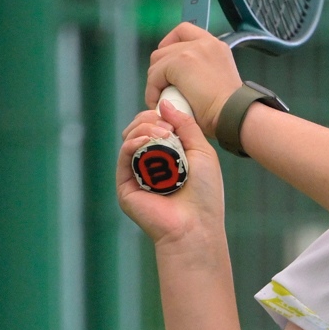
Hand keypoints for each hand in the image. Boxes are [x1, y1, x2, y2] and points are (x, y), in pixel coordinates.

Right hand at [116, 96, 224, 250]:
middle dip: (149, 120)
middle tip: (166, 126)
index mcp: (168, 157)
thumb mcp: (202, 152)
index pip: (154, 127)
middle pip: (138, 130)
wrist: (196, 226)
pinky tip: (146, 141)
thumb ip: (186, 126)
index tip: (170, 116)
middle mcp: (150, 165)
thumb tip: (165, 103)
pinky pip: (123, 156)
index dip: (158, 116)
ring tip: (161, 133)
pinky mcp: (126, 186)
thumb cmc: (205, 194)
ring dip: (143, 129)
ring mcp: (136, 175)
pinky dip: (133, 143)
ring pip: (129, 139)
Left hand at [143, 22, 243, 122]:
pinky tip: (159, 103)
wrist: (234, 114)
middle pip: (166, 47)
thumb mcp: (217, 80)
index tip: (168, 62)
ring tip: (162, 98)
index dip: (170, 44)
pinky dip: (152, 90)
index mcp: (216, 46)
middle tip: (163, 87)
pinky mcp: (180, 62)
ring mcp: (191, 50)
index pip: (184, 31)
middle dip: (161, 67)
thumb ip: (201, 72)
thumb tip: (181, 81)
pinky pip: (155, 75)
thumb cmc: (228, 109)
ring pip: (158, 60)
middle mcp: (205, 42)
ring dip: (155, 80)